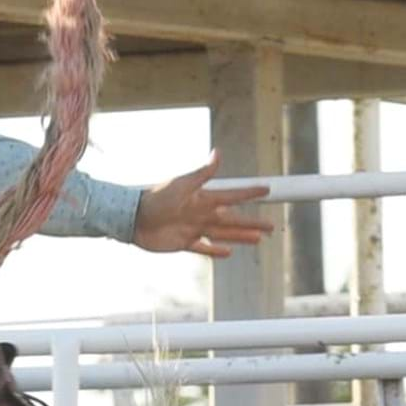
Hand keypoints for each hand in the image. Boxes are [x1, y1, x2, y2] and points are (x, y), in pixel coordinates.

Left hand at [133, 151, 273, 258]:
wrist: (133, 218)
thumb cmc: (157, 198)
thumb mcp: (182, 184)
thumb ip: (202, 173)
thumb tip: (218, 153)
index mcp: (204, 198)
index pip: (232, 196)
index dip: (249, 194)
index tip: (267, 190)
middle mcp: (202, 214)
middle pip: (233, 220)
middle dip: (253, 223)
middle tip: (272, 226)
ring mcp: (195, 229)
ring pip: (224, 234)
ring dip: (242, 237)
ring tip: (259, 239)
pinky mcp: (184, 243)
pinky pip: (204, 248)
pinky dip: (216, 250)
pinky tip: (229, 252)